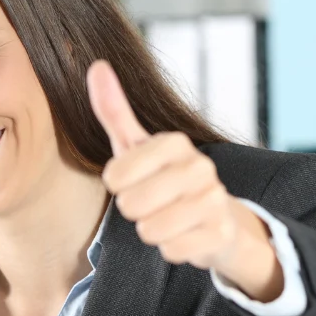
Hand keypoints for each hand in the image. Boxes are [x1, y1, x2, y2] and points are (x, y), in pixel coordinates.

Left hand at [86, 59, 243, 271]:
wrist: (217, 217)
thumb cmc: (165, 178)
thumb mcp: (136, 145)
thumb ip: (114, 110)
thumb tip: (96, 65)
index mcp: (175, 143)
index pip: (115, 177)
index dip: (118, 186)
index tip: (134, 180)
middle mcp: (200, 167)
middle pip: (131, 205)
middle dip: (135, 211)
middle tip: (152, 203)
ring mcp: (214, 200)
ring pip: (150, 230)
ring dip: (152, 231)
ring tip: (168, 218)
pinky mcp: (220, 233)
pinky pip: (171, 251)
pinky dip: (172, 249)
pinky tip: (185, 235)